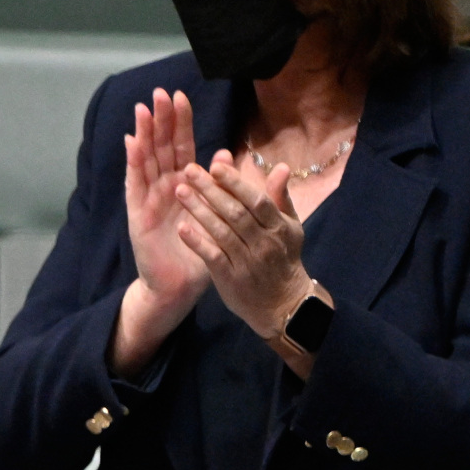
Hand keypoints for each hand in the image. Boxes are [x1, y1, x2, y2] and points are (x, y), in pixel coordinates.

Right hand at [115, 89, 206, 372]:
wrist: (182, 287)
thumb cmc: (203, 252)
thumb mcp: (223, 216)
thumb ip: (229, 186)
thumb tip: (228, 154)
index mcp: (187, 186)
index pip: (183, 147)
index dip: (181, 123)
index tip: (181, 96)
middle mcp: (165, 188)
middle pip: (162, 147)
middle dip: (161, 120)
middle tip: (159, 92)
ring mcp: (150, 199)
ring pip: (147, 159)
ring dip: (145, 133)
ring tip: (143, 108)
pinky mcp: (139, 214)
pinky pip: (135, 184)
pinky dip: (133, 162)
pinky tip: (131, 142)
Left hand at [175, 152, 315, 340]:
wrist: (282, 304)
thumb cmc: (283, 258)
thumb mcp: (290, 227)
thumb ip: (281, 198)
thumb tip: (281, 166)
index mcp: (279, 227)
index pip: (256, 200)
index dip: (235, 183)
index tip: (215, 165)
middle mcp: (264, 242)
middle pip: (235, 212)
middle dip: (211, 190)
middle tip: (189, 170)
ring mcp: (246, 261)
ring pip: (221, 231)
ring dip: (199, 210)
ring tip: (179, 191)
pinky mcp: (230, 277)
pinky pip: (211, 256)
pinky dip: (197, 242)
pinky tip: (181, 228)